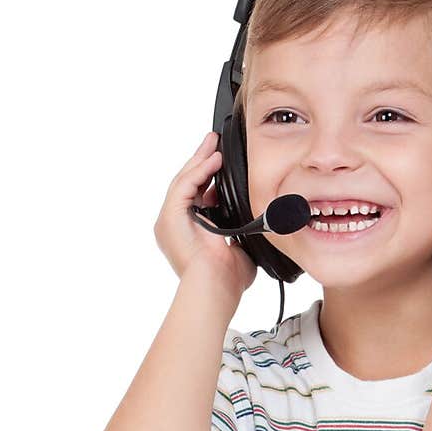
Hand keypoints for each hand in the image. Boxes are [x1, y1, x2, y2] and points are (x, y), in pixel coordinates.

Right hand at [154, 130, 256, 301]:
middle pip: (188, 184)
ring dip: (200, 160)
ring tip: (213, 142)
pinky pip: (185, 185)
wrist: (215, 289)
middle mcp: (174, 225)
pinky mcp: (170, 217)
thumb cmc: (226, 280)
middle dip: (201, 161)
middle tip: (214, 141)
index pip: (197, 197)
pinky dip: (199, 170)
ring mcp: (169, 221)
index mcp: (189, 233)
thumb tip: (262, 225)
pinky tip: (214, 159)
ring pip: (184, 181)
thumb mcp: (240, 250)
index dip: (209, 178)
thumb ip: (243, 234)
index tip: (222, 162)